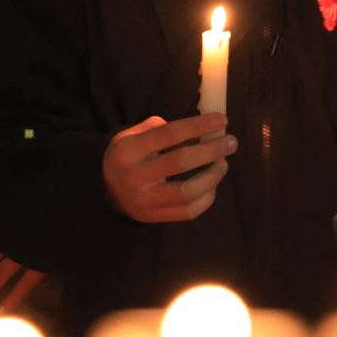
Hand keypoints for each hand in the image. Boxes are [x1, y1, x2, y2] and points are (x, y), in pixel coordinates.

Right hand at [102, 114, 234, 223]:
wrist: (106, 190)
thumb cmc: (127, 156)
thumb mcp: (132, 135)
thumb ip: (160, 128)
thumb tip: (198, 130)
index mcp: (129, 150)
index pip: (169, 134)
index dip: (198, 126)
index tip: (222, 119)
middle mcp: (135, 176)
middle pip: (181, 162)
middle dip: (211, 150)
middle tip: (230, 142)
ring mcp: (145, 201)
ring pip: (187, 192)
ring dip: (212, 176)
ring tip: (223, 163)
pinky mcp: (155, 217)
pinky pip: (188, 211)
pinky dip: (207, 197)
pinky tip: (213, 184)